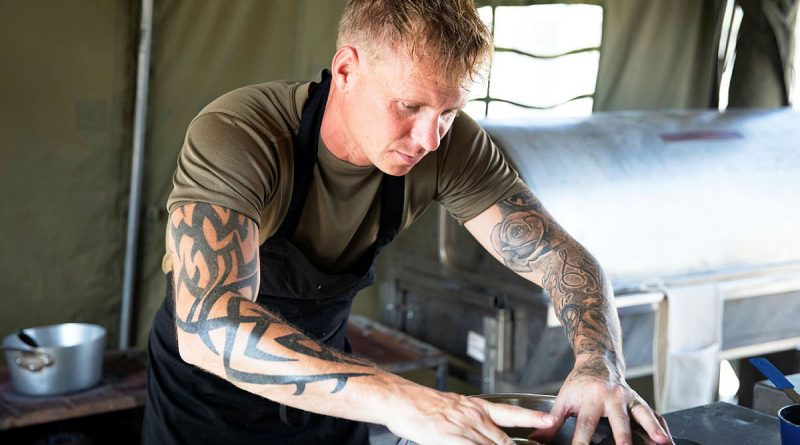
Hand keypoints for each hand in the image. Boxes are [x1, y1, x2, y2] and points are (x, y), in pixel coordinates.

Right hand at [387, 388, 556, 444]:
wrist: (402, 400)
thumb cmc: (422, 405)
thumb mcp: (453, 407)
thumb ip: (470, 420)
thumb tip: (483, 434)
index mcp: (476, 406)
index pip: (511, 413)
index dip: (532, 417)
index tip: (550, 420)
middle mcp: (474, 416)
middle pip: (504, 440)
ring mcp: (464, 428)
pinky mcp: (451, 438)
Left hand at [531, 355, 672, 444]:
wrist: (598, 361)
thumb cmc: (579, 384)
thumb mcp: (564, 399)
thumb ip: (553, 421)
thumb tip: (537, 440)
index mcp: (591, 398)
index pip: (586, 424)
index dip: (582, 441)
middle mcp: (612, 397)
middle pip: (618, 420)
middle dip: (622, 437)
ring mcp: (629, 398)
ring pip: (642, 415)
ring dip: (653, 429)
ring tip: (661, 443)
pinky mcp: (640, 401)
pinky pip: (654, 414)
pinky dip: (662, 427)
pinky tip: (668, 441)